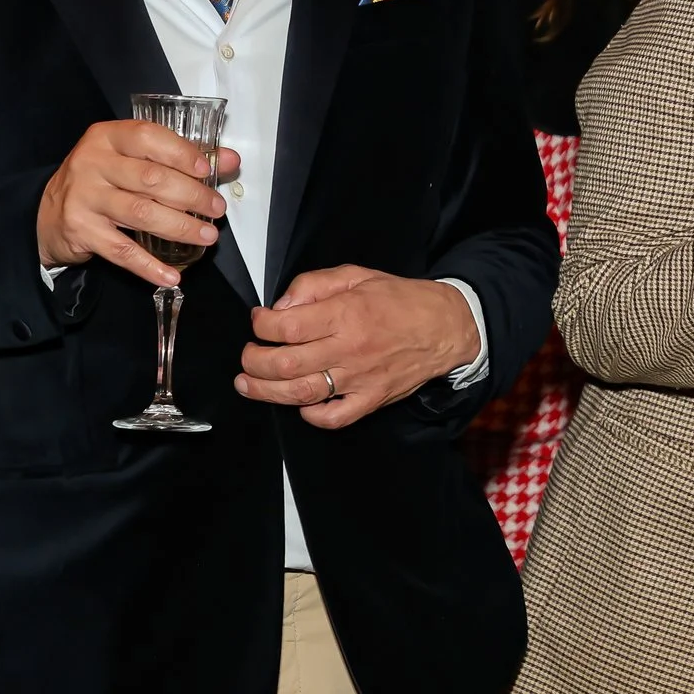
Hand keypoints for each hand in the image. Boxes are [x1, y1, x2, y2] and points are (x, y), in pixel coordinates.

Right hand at [37, 121, 241, 287]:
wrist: (47, 213)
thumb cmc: (102, 180)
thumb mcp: (132, 158)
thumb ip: (180, 156)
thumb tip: (230, 160)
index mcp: (108, 137)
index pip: (148, 138)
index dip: (181, 153)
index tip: (208, 171)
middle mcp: (92, 163)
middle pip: (151, 179)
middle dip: (192, 196)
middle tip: (217, 210)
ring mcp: (84, 197)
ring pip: (141, 213)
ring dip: (180, 227)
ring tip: (207, 236)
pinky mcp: (81, 230)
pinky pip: (122, 251)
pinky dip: (150, 266)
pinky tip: (172, 275)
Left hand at [236, 265, 479, 428]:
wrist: (446, 327)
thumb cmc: (401, 300)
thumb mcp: (357, 276)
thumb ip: (314, 285)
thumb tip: (281, 307)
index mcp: (346, 313)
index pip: (286, 326)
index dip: (261, 324)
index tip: (259, 321)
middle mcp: (350, 348)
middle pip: (284, 363)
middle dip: (253, 360)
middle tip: (248, 355)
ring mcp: (360, 378)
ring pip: (300, 393)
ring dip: (266, 391)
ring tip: (248, 384)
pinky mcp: (372, 399)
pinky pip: (334, 417)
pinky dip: (311, 415)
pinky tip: (299, 404)